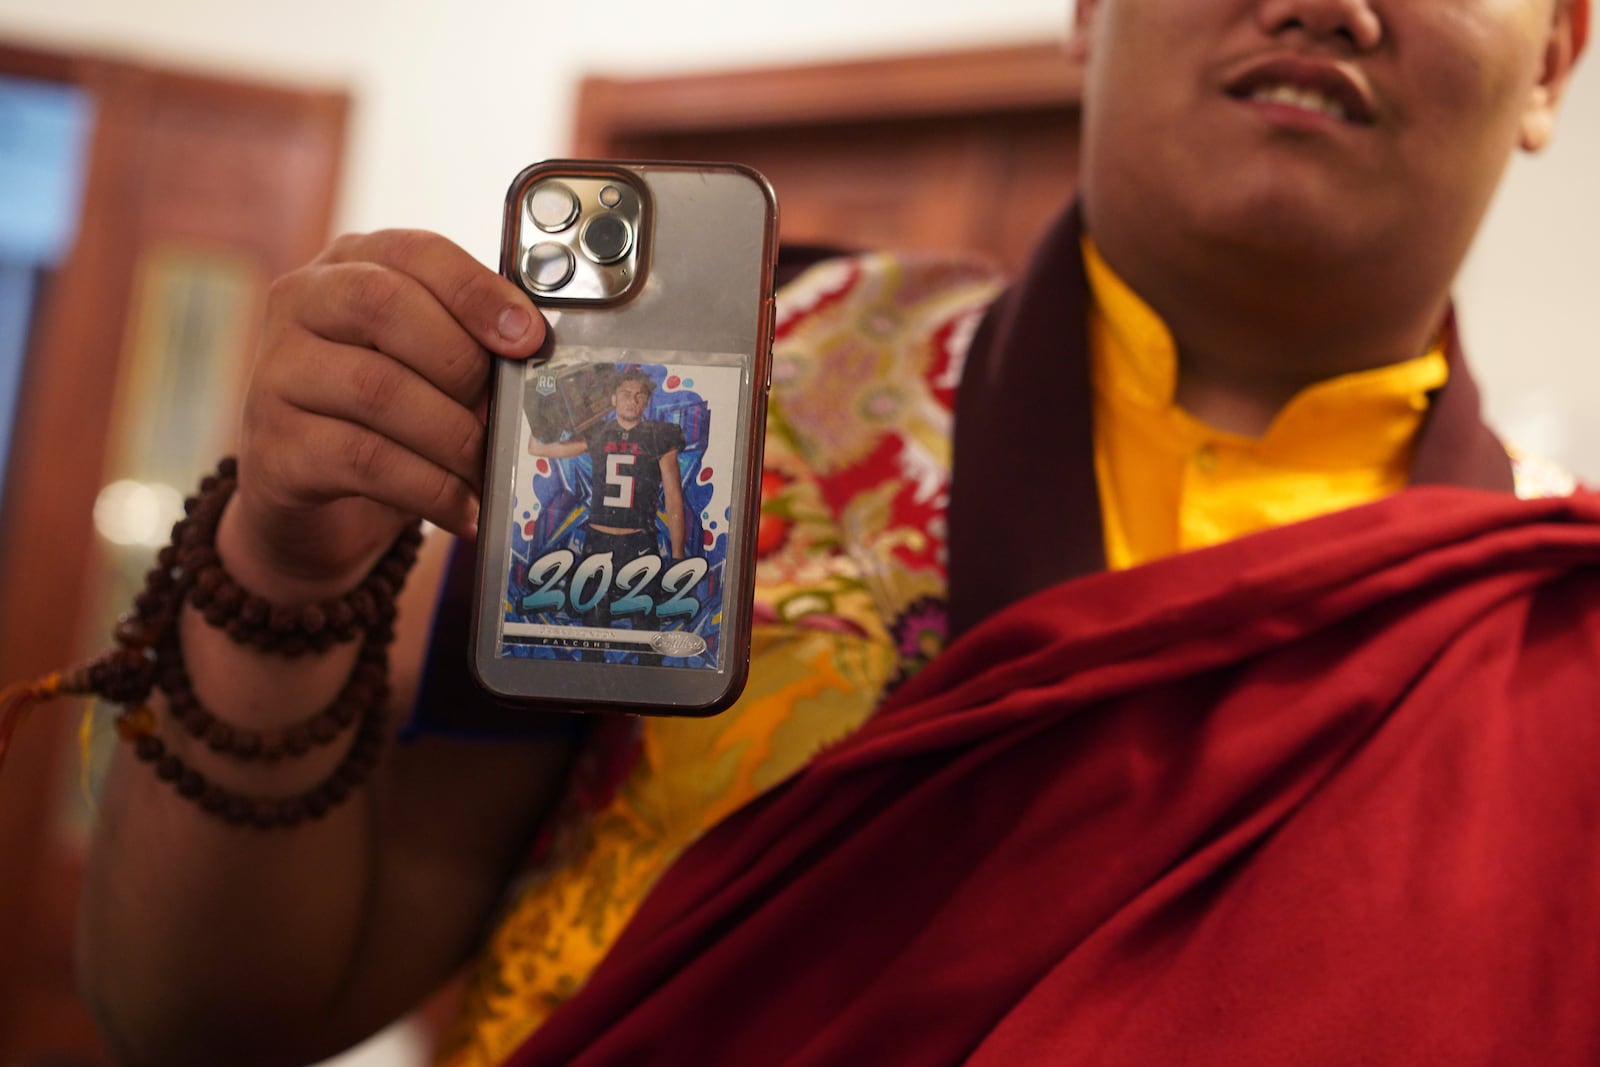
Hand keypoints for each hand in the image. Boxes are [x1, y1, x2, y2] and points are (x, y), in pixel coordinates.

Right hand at [226, 230, 544, 598]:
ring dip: (454, 437)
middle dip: (462, 366)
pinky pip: (366, 460)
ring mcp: (276, 373)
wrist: (310, 492)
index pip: (415, 252)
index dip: (478, 291)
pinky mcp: (276, 447)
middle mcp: (301, 304)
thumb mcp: (424, 361)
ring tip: (490, 471)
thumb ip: (470, 343)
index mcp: (351, 264)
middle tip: (503, 415)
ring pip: (378, 389)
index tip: (529, 337)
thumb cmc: (386, 413)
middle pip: (386, 307)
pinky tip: (466, 511)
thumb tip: (536, 359)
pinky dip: (432, 490)